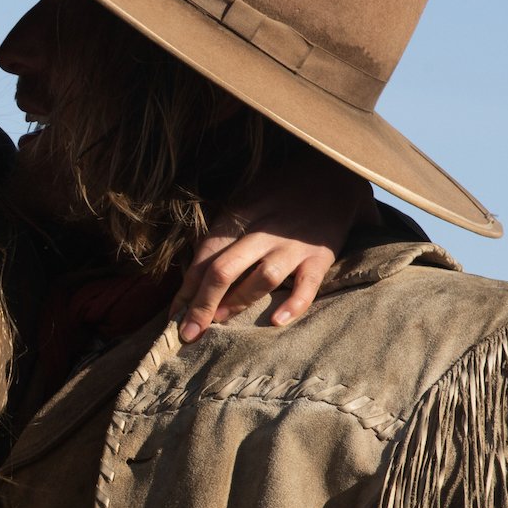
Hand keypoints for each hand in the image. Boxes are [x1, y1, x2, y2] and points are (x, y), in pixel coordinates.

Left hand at [173, 153, 375, 342]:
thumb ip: (223, 231)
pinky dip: (294, 303)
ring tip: (220, 322)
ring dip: (238, 302)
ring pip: (262, 277)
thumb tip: (193, 274)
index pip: (204, 256)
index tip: (173, 314)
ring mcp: (293, 246)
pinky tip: (276, 321)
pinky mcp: (320, 257)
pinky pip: (308, 284)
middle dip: (201, 303)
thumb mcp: (245, 199)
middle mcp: (264, 231)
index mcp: (239, 215)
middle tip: (187, 332)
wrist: (334, 175)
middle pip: (224, 269)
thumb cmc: (281, 192)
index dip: (186, 287)